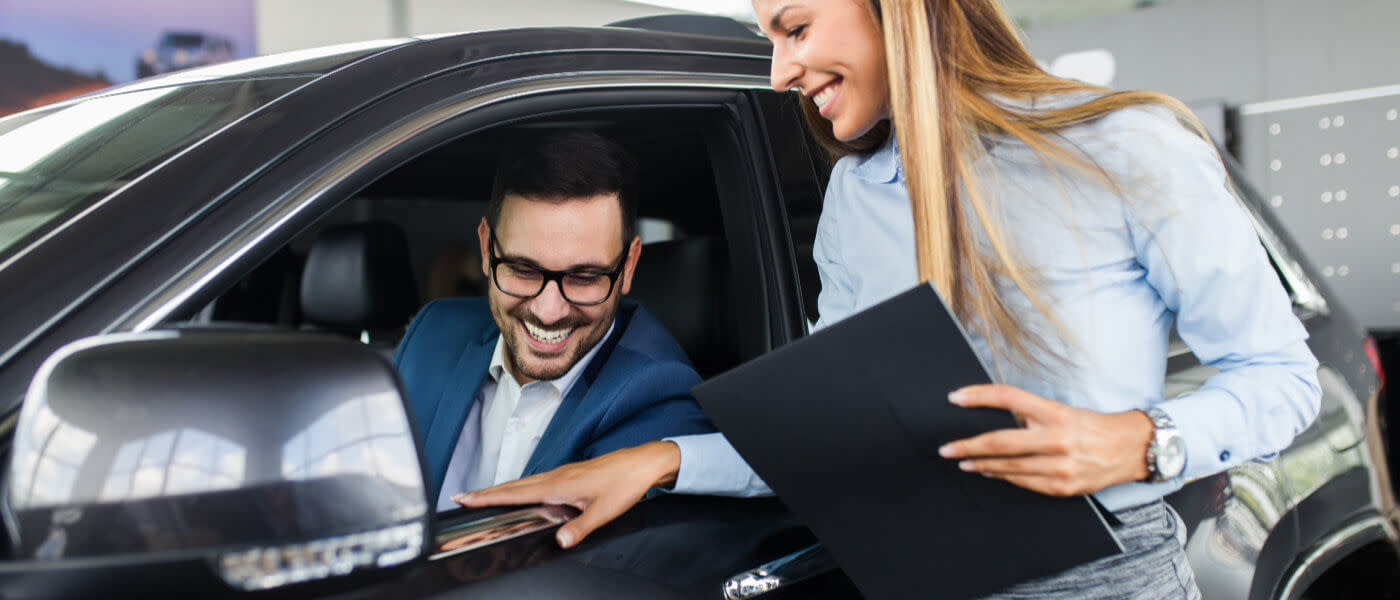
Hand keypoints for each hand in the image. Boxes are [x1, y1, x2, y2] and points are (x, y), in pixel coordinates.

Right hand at [453, 440, 681, 548]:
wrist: (642, 463)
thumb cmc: (625, 484)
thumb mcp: (603, 511)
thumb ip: (580, 528)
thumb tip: (560, 542)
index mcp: (559, 484)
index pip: (515, 492)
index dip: (488, 497)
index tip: (466, 499)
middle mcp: (556, 476)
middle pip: (513, 485)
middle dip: (485, 492)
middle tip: (461, 497)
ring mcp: (562, 473)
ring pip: (524, 482)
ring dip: (501, 489)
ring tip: (482, 496)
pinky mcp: (570, 474)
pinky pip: (536, 481)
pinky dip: (520, 487)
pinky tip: (520, 492)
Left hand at [938, 384, 1153, 496]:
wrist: (1131, 449)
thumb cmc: (1092, 426)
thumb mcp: (1063, 410)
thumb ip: (1031, 413)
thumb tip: (995, 415)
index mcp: (1056, 413)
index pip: (1009, 398)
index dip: (979, 397)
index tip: (955, 398)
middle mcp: (1057, 439)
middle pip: (1000, 442)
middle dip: (968, 446)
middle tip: (946, 449)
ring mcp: (1060, 466)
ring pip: (1008, 467)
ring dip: (981, 465)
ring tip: (963, 461)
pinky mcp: (1063, 486)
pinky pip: (1024, 482)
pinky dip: (1004, 477)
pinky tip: (990, 473)